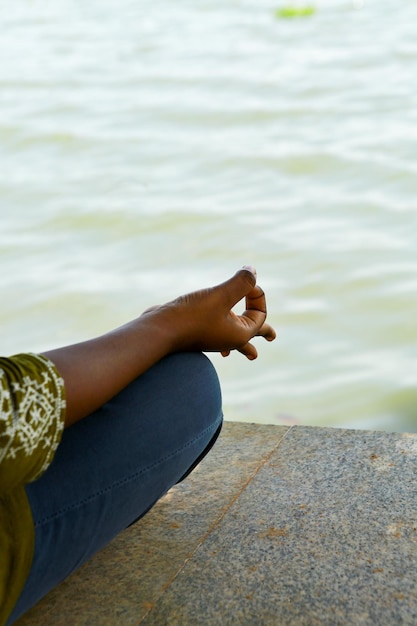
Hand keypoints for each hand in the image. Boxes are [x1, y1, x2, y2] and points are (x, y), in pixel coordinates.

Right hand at [142, 266, 275, 359]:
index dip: (255, 293)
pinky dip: (221, 338)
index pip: (260, 313)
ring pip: (234, 339)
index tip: (242, 282)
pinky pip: (216, 336)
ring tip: (251, 354)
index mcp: (240, 334)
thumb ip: (240, 283)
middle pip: (251, 333)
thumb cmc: (191, 315)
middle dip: (263, 332)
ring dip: (244, 342)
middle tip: (273, 337)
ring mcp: (213, 339)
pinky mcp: (199, 335)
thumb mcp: (220, 295)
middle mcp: (228, 339)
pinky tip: (215, 341)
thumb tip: (252, 272)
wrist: (160, 330)